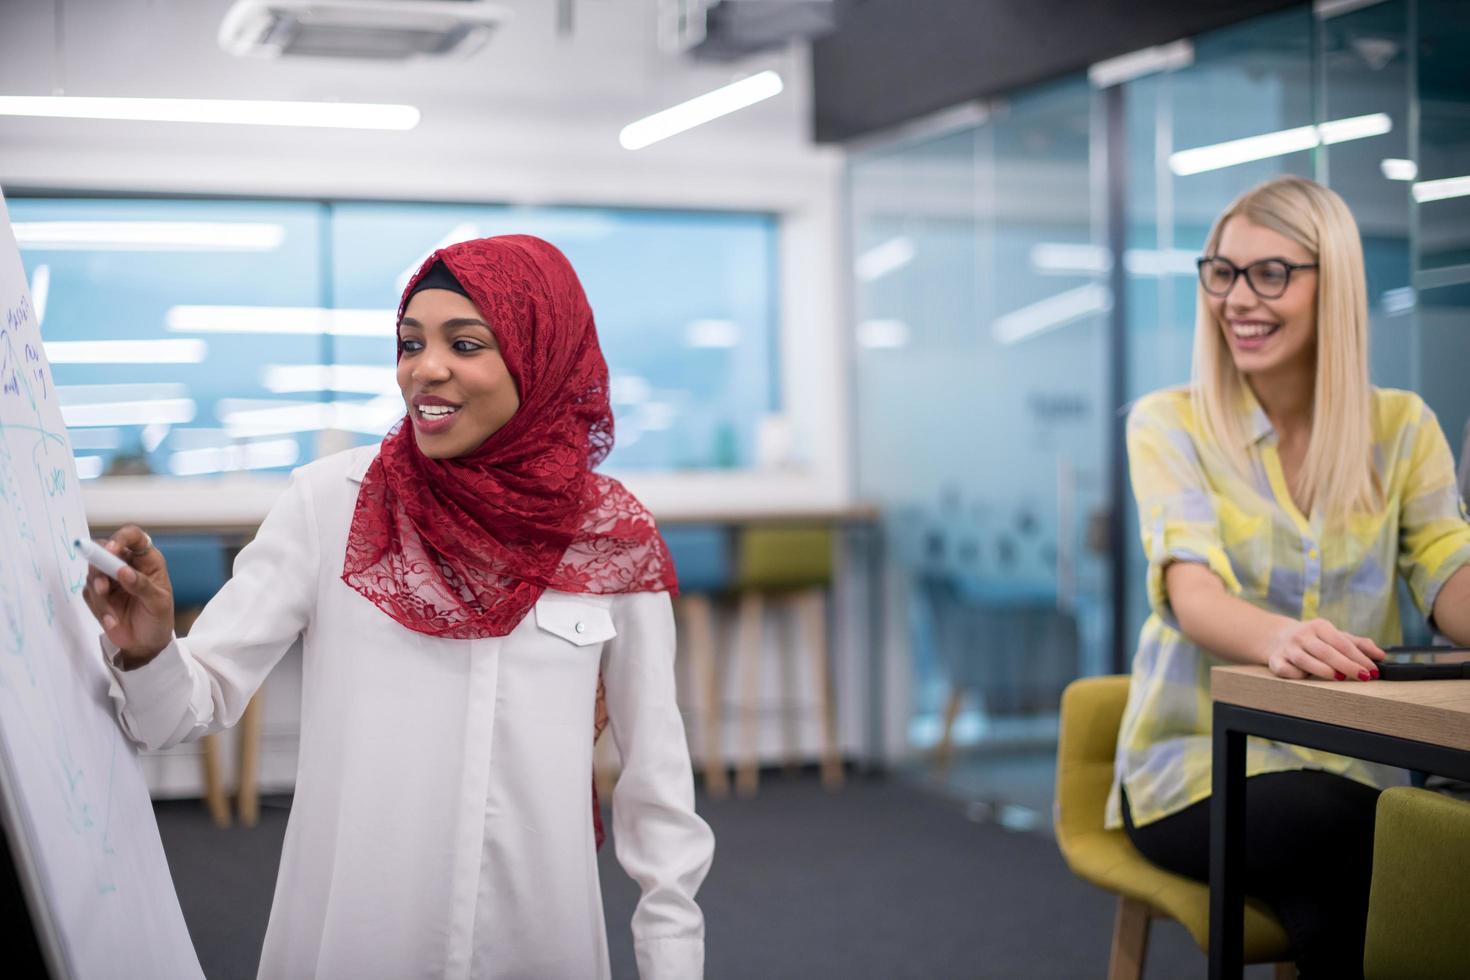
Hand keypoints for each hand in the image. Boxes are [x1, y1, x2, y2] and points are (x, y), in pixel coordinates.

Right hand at [80, 525, 173, 668]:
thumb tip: (123, 571)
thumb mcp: (158, 603)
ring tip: (112, 613)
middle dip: (99, 565)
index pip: (133, 536)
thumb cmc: (158, 619)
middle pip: (104, 549)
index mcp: (147, 561)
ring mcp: (110, 578)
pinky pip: (88, 593)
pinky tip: (112, 620)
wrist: (145, 644)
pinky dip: (99, 607)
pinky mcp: (97, 594)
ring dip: (99, 592)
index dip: (121, 537)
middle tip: (103, 587)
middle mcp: (126, 564)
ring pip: (93, 571)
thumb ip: (141, 586)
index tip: (111, 549)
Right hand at [1265, 617, 1384, 680]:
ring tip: (1339, 678)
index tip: (1373, 670)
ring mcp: (1287, 648)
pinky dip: (1296, 675)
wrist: (1276, 636)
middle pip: (1325, 651)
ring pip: (1304, 660)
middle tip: (1363, 676)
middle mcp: (1302, 635)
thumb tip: (1381, 655)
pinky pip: (1285, 669)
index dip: (1359, 657)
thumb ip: (1358, 644)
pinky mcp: (1275, 660)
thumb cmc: (1313, 639)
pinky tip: (1306, 678)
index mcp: (1319, 626)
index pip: (1342, 643)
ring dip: (1322, 669)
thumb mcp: (1335, 636)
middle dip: (1346, 665)